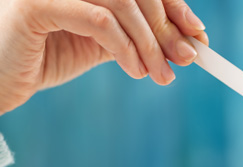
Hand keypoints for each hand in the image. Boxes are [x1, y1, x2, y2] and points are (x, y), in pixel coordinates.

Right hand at [0, 0, 208, 113]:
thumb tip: (186, 42)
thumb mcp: (99, 44)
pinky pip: (99, 21)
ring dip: (149, 42)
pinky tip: (135, 70)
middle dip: (167, 27)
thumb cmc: (43, 58)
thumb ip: (135, 37)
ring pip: (122, 4)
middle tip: (186, 58)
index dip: (173, 5)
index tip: (197, 33)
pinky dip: (125, 47)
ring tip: (160, 74)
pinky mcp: (36, 4)